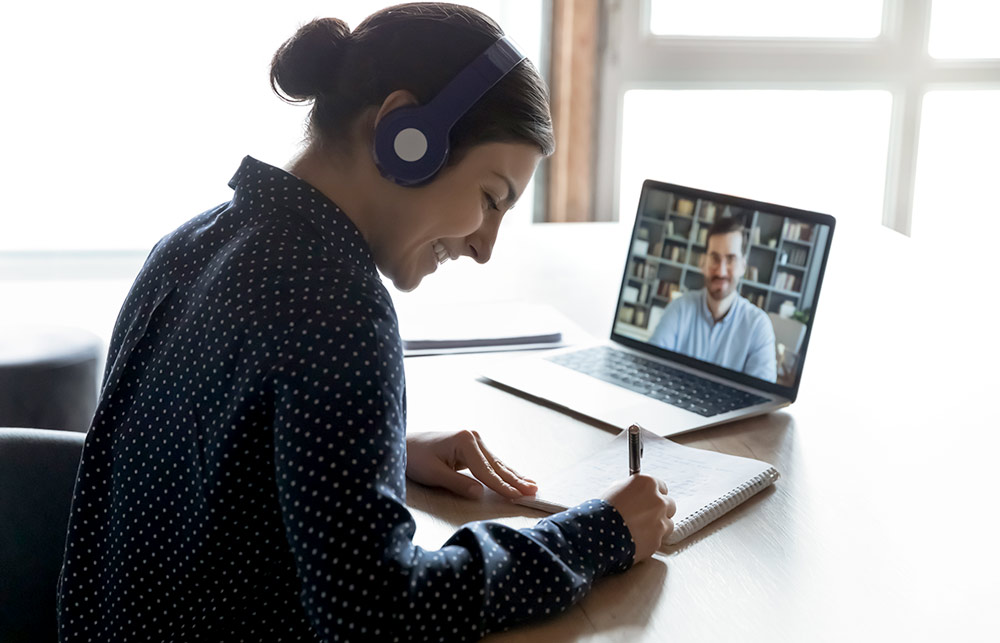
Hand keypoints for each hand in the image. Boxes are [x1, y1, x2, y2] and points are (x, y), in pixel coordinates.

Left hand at [405, 430, 537, 499]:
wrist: (404, 444)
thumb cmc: (415, 458)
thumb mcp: (434, 474)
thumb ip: (458, 484)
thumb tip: (480, 493)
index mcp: (466, 441)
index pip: (487, 471)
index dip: (502, 487)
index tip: (518, 497)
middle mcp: (474, 437)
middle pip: (497, 465)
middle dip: (516, 480)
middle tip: (534, 491)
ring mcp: (474, 440)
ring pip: (498, 463)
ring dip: (514, 476)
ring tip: (532, 486)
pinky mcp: (472, 446)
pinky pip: (491, 462)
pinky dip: (504, 471)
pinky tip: (517, 477)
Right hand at [601, 475, 675, 560]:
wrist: (598, 533)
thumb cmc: (602, 510)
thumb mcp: (615, 490)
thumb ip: (630, 489)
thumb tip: (633, 492)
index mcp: (647, 484)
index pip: (662, 486)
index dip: (654, 494)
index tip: (649, 499)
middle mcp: (658, 501)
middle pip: (669, 504)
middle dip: (659, 510)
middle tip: (646, 515)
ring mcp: (660, 521)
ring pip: (668, 523)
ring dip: (658, 526)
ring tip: (641, 529)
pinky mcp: (658, 540)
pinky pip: (659, 539)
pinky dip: (651, 540)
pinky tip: (637, 539)